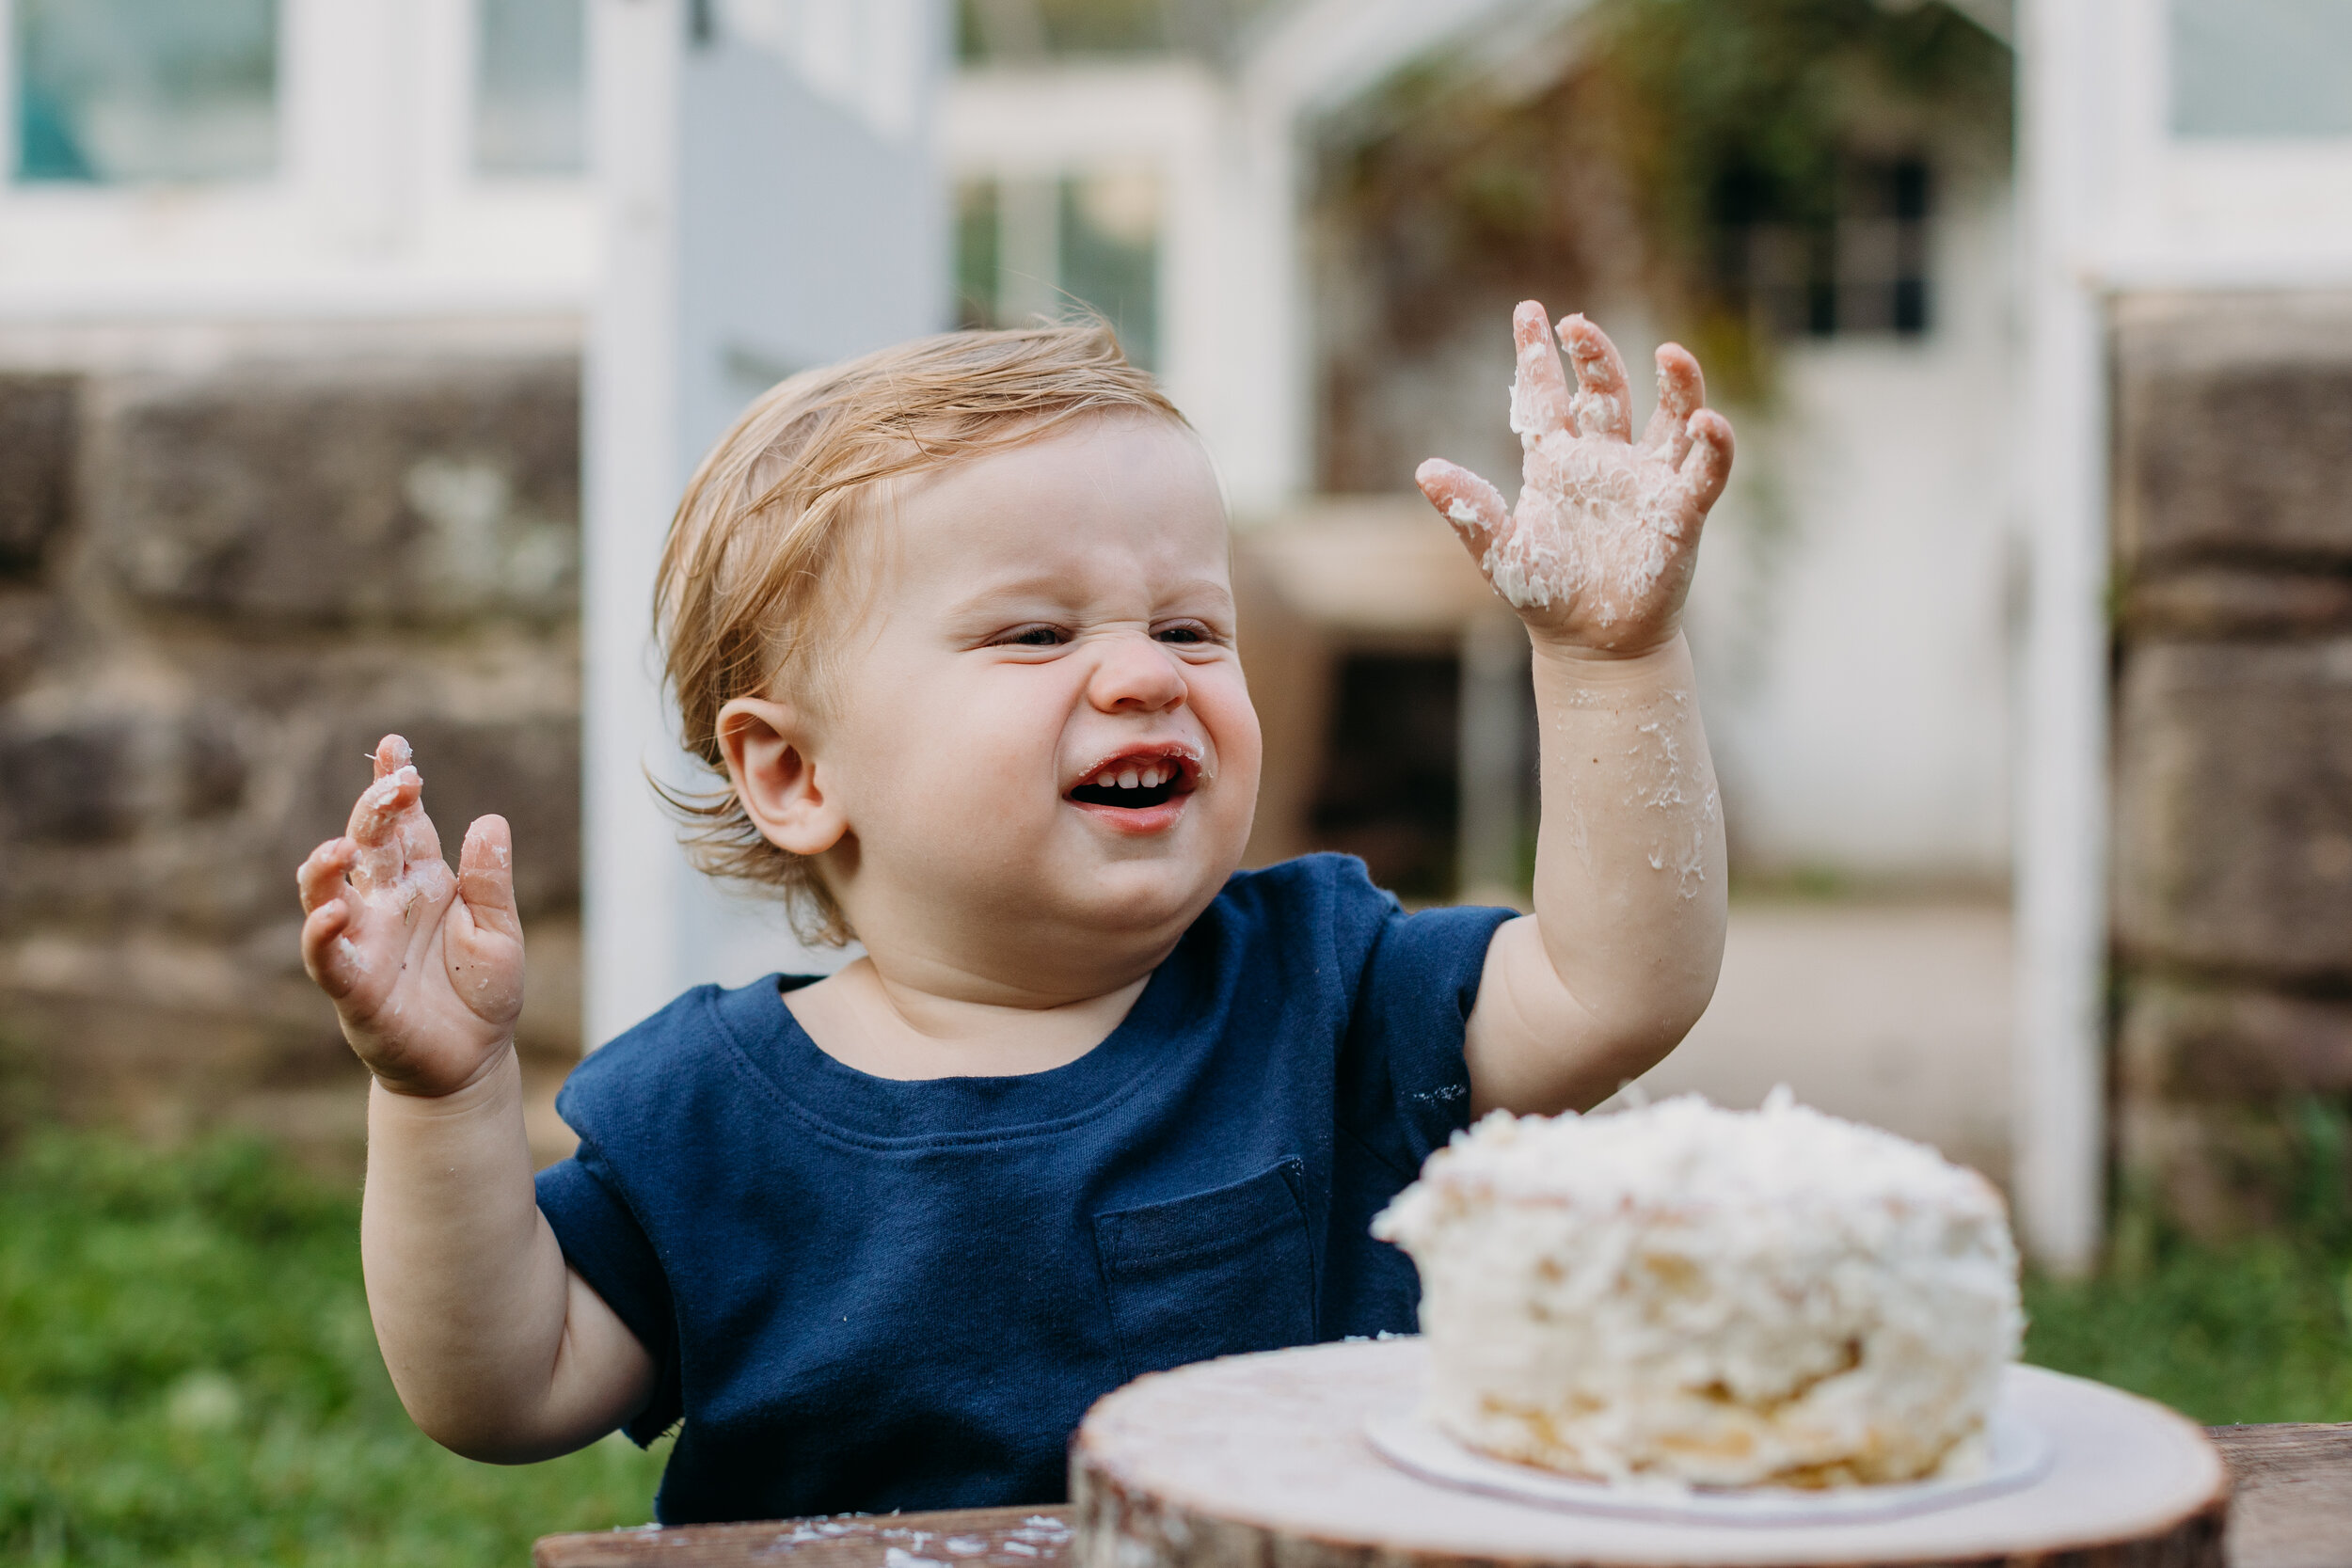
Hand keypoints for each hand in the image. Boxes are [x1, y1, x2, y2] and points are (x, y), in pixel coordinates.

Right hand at [297, 735, 524, 1097]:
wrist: (472, 1062)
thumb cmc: (482, 992)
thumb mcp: (500, 931)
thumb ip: (490, 881)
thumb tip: (490, 820)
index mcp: (423, 883)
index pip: (404, 824)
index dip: (394, 784)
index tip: (395, 745)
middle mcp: (385, 904)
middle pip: (367, 844)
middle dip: (374, 808)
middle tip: (398, 781)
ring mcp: (363, 942)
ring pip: (325, 894)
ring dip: (325, 866)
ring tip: (343, 846)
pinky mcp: (352, 987)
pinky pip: (327, 956)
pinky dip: (322, 933)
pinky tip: (332, 913)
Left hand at [1417, 301, 1733, 654]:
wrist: (1591, 645)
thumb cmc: (1544, 595)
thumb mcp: (1498, 551)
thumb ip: (1468, 509)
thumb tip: (1425, 469)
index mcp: (1557, 462)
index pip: (1547, 396)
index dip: (1538, 354)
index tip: (1530, 311)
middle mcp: (1604, 461)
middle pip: (1606, 392)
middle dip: (1594, 355)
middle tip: (1576, 324)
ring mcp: (1646, 482)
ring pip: (1670, 416)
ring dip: (1676, 384)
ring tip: (1669, 352)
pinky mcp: (1681, 511)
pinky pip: (1704, 470)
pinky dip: (1712, 445)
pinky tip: (1707, 422)